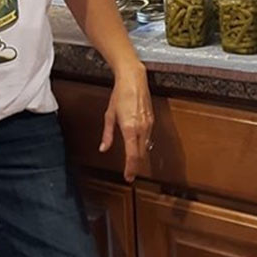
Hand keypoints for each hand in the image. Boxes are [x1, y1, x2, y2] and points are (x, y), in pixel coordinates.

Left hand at [99, 62, 153, 182]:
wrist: (134, 80)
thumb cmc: (120, 95)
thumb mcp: (109, 115)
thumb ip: (107, 134)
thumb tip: (104, 148)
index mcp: (129, 129)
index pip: (132, 155)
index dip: (130, 169)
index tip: (128, 177)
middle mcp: (141, 128)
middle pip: (141, 154)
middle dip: (136, 165)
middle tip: (130, 173)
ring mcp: (148, 125)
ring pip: (146, 147)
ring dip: (140, 156)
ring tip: (133, 163)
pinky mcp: (152, 121)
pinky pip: (148, 138)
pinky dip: (143, 145)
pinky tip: (138, 147)